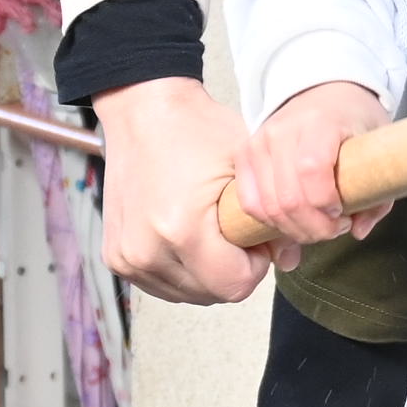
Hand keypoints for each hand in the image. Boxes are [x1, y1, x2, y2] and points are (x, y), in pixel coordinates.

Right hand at [96, 78, 303, 304]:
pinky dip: (182, 269)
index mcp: (180, 230)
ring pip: (189, 293)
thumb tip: (290, 260)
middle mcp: (146, 251)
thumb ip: (275, 220)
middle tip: (233, 229)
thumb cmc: (195, 130)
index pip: (235, 286)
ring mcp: (126, 258)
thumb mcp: (248, 167)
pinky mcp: (116, 258)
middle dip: (232, 269)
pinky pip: (164, 284)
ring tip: (208, 229)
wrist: (143, 112)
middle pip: (212, 294)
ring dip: (207, 272)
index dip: (255, 264)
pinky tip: (186, 236)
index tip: (252, 235)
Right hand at [230, 79, 393, 261]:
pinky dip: (269, 222)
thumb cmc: (353, 121)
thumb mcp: (378, 148)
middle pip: (289, 198)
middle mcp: (283, 131)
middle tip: (334, 227)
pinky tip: (291, 221)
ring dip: (293, 229)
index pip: (312, 170)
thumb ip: (377, 193)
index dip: (326, 203)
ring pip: (267, 206)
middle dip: (314, 228)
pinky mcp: (245, 154)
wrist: (325, 92)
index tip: (343, 214)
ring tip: (315, 225)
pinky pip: (249, 202)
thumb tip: (358, 231)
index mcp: (320, 123)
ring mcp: (259, 142)